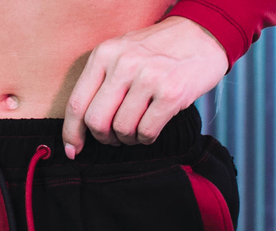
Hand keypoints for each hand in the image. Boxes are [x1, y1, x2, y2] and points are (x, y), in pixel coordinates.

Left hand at [62, 15, 228, 156]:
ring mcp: (148, 76)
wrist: (203, 34)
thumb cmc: (158, 52)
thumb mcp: (122, 54)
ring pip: (121, 130)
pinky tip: (153, 127)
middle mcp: (123, 63)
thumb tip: (77, 132)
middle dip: (104, 138)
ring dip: (129, 139)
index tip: (74, 151)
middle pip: (96, 122)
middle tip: (115, 137)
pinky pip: (146, 132)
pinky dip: (147, 138)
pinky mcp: (170, 92)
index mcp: (104, 54)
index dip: (72, 134)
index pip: (77, 104)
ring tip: (138, 128)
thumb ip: (100, 83)